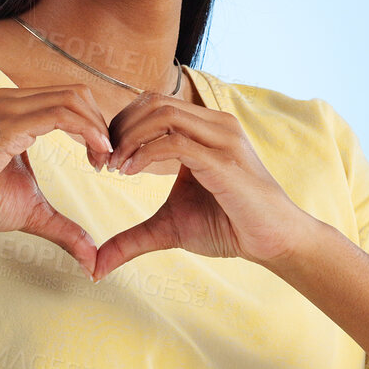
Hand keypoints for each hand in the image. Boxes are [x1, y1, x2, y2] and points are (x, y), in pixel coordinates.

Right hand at [0, 84, 116, 275]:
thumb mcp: (33, 211)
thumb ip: (65, 228)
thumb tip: (92, 259)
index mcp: (18, 111)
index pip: (71, 99)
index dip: (96, 125)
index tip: (104, 159)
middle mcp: (12, 101)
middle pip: (78, 93)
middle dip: (101, 124)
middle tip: (107, 161)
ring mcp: (7, 108)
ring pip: (72, 99)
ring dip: (97, 128)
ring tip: (102, 160)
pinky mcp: (6, 124)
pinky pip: (59, 115)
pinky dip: (86, 131)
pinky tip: (94, 155)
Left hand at [93, 90, 319, 280]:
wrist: (273, 240)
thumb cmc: (228, 227)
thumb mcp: (169, 228)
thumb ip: (132, 238)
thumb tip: (95, 267)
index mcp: (203, 128)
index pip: (152, 103)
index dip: (120, 125)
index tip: (103, 157)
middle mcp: (214, 124)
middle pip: (152, 101)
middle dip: (119, 127)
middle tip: (102, 160)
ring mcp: (222, 138)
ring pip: (162, 114)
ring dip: (129, 137)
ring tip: (114, 165)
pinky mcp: (224, 160)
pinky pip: (175, 142)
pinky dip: (144, 153)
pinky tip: (129, 172)